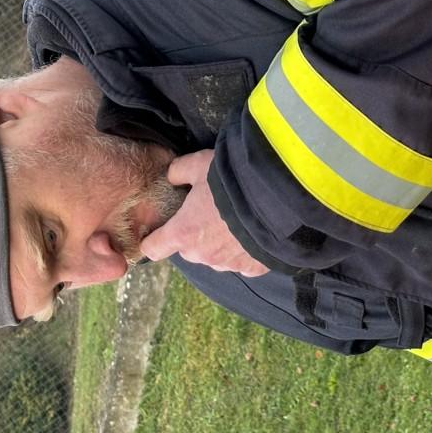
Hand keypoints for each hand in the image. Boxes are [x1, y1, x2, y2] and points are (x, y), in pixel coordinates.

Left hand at [139, 149, 269, 277]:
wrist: (279, 198)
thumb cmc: (232, 180)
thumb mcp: (200, 164)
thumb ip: (179, 171)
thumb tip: (173, 176)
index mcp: (183, 233)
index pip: (152, 248)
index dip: (154, 238)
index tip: (160, 230)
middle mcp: (203, 255)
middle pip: (188, 249)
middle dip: (195, 233)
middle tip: (210, 211)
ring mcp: (229, 264)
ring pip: (216, 256)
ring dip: (221, 242)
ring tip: (237, 219)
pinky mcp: (253, 268)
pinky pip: (242, 260)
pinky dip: (245, 249)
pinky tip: (255, 230)